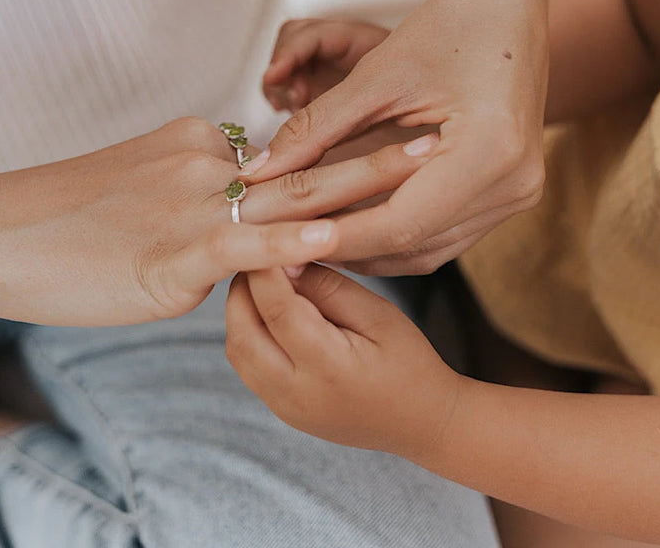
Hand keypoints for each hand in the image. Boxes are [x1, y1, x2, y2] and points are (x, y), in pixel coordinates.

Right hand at [0, 117, 438, 327]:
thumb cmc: (62, 220)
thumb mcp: (139, 192)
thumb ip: (193, 197)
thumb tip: (229, 222)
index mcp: (198, 144)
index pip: (286, 151)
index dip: (347, 149)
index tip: (400, 134)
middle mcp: (204, 163)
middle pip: (305, 159)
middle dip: (376, 147)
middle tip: (437, 127)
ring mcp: (191, 205)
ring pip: (289, 195)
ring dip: (361, 182)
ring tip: (423, 164)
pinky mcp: (172, 253)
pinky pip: (242, 246)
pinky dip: (291, 246)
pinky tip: (335, 242)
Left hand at [225, 263, 462, 462]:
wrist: (422, 423)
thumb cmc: (411, 363)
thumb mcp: (380, 314)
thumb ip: (329, 288)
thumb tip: (285, 261)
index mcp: (329, 368)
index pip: (277, 310)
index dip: (263, 270)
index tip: (264, 237)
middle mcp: (297, 393)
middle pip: (243, 332)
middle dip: (242, 288)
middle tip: (258, 254)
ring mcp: (285, 408)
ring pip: (237, 351)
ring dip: (240, 311)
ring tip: (263, 280)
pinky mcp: (281, 411)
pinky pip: (247, 367)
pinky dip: (247, 333)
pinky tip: (268, 311)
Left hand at [241, 0, 548, 274]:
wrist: (509, 5)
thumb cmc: (448, 25)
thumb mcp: (376, 76)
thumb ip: (315, 129)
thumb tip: (257, 173)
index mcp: (489, 150)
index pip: (398, 222)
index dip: (333, 237)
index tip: (279, 241)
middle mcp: (513, 184)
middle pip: (411, 245)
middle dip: (341, 248)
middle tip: (281, 249)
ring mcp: (517, 195)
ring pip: (426, 252)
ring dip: (364, 250)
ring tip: (304, 240)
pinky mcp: (508, 196)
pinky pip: (441, 237)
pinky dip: (391, 237)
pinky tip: (347, 227)